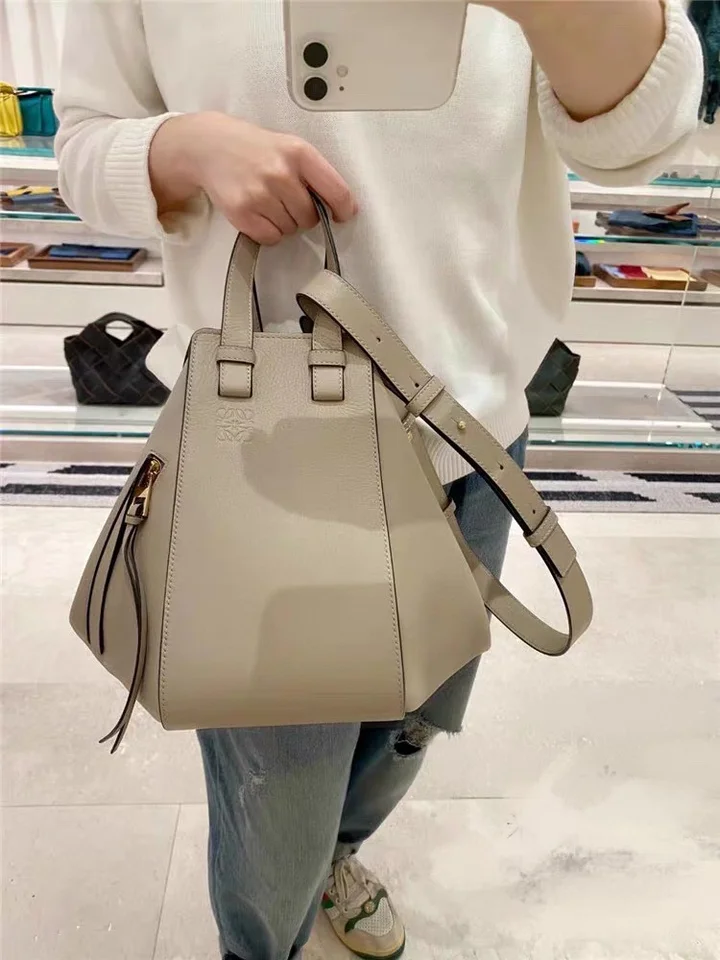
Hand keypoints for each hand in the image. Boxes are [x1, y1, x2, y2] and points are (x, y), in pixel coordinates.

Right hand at [150, 112, 356, 244]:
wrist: (209, 146)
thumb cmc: (253, 148)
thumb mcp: (289, 147)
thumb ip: (313, 173)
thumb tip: (338, 205)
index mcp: (299, 153)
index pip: (336, 191)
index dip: (343, 209)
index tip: (343, 215)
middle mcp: (281, 172)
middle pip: (311, 217)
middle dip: (302, 214)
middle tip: (286, 199)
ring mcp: (260, 193)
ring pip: (290, 229)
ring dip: (283, 222)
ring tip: (268, 200)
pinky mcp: (243, 212)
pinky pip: (270, 237)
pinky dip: (267, 231)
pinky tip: (257, 211)